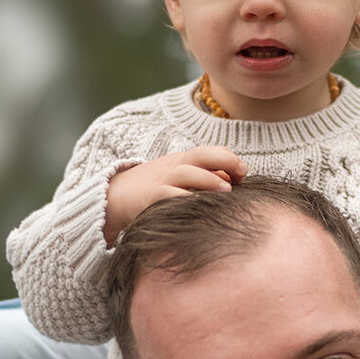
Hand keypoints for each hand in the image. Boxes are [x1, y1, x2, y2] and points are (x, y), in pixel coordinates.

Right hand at [104, 148, 248, 245]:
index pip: (210, 152)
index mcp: (184, 160)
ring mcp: (162, 180)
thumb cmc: (156, 190)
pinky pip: (169, 195)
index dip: (229, 159)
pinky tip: (200, 207)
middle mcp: (175, 166)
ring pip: (186, 173)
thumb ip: (206, 180)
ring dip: (208, 180)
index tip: (244, 172)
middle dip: (224, 160)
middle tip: (242, 173)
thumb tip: (234, 184)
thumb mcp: (180, 180)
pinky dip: (184, 199)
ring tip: (227, 191)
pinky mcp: (151, 197)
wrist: (115, 196)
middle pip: (201, 155)